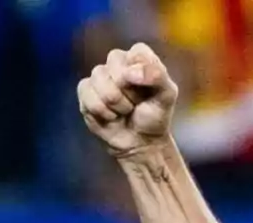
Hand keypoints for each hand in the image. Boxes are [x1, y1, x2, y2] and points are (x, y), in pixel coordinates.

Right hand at [77, 43, 178, 158]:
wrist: (139, 142)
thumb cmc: (154, 116)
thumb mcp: (167, 96)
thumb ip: (157, 77)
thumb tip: (131, 72)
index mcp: (140, 58)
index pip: (138, 51)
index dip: (142, 72)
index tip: (148, 90)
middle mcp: (118, 62)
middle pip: (114, 63)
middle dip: (128, 91)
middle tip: (136, 103)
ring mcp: (100, 75)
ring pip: (100, 79)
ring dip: (117, 104)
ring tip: (125, 110)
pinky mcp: (85, 89)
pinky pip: (87, 94)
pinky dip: (103, 111)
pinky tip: (110, 116)